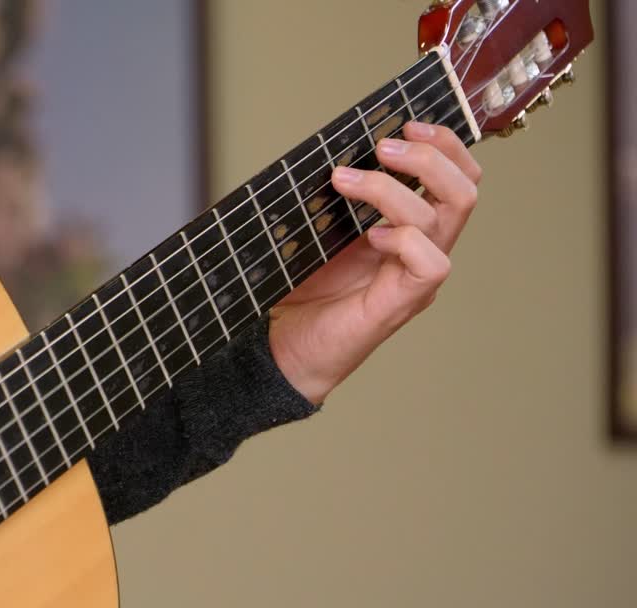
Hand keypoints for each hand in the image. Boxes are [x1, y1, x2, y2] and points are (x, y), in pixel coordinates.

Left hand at [269, 122, 481, 403]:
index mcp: (409, 230)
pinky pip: (431, 264)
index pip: (457, 180)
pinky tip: (369, 237)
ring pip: (445, 218)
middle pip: (464, 191)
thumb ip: (337, 197)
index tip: (408, 123)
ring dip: (395, 188)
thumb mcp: (317, 230)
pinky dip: (404, 239)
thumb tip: (333, 152)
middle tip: (382, 146)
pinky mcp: (399, 305)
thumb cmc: (298, 291)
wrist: (279, 349)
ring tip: (346, 180)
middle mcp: (422, 252)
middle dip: (430, 156)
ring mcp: (414, 280)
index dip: (445, 145)